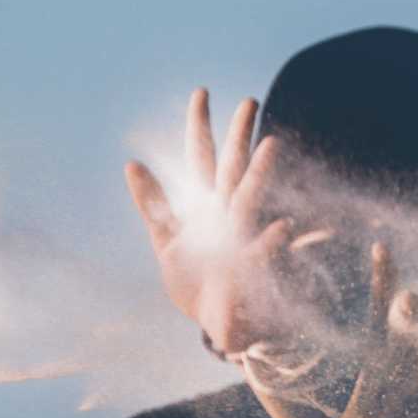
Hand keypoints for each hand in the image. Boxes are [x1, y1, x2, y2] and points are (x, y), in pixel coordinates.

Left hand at [124, 88, 292, 356]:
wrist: (221, 325)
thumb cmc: (195, 283)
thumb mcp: (167, 241)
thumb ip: (153, 203)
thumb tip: (131, 163)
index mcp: (205, 207)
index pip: (201, 158)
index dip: (200, 126)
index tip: (202, 92)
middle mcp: (228, 216)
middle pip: (232, 168)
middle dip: (240, 136)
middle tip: (249, 101)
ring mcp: (244, 239)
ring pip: (250, 200)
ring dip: (261, 175)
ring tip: (273, 145)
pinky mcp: (255, 269)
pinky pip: (268, 251)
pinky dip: (275, 240)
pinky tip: (286, 226)